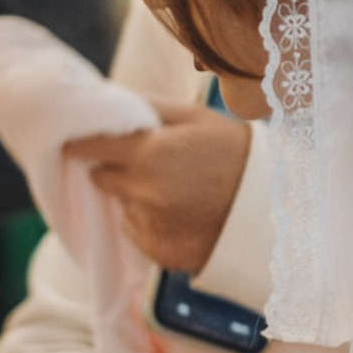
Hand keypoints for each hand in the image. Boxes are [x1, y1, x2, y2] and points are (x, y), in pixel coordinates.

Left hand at [65, 104, 250, 275]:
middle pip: (102, 178)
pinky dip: (150, 222)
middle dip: (113, 168)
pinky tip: (181, 212)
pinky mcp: (160, 253)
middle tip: (143, 161)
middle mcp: (143, 194)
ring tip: (174, 189)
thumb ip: (150, 107)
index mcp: (149, 154)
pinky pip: (139, 232)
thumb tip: (110, 99)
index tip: (76, 139)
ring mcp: (150, 227)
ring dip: (135, 196)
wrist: (276, 209)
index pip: (91, 147)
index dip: (81, 142)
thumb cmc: (236, 152)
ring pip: (123, 206)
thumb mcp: (197, 117)